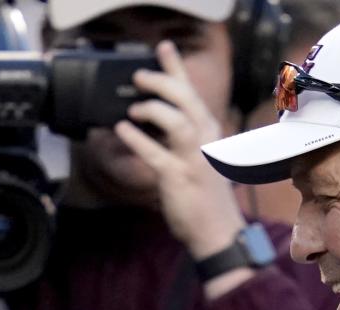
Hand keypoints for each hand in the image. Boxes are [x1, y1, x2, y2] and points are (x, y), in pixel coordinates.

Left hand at [115, 40, 247, 258]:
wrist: (217, 231)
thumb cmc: (205, 197)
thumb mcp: (197, 159)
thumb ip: (180, 139)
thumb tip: (152, 120)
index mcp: (208, 133)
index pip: (192, 92)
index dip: (177, 68)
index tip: (163, 47)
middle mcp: (205, 141)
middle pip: (186, 99)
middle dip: (162, 81)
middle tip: (139, 76)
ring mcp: (194, 159)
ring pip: (177, 121)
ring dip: (153, 109)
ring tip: (133, 109)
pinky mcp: (179, 179)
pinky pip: (156, 155)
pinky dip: (137, 140)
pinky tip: (122, 130)